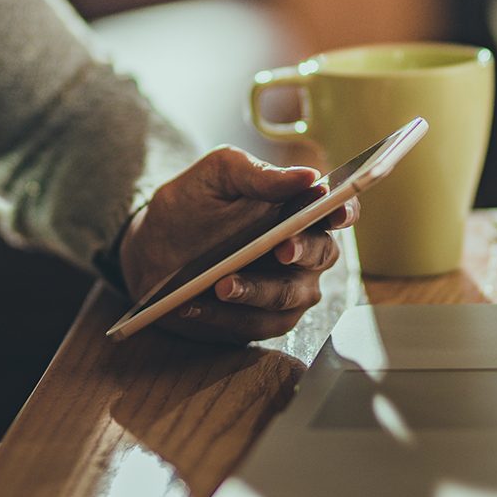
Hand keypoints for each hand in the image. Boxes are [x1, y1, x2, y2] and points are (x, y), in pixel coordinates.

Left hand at [118, 146, 358, 343]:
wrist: (152, 247)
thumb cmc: (192, 204)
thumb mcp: (215, 175)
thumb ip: (257, 173)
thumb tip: (308, 176)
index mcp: (296, 207)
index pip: (336, 208)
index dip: (344, 210)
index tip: (335, 213)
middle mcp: (302, 250)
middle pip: (321, 253)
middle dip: (301, 251)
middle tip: (279, 249)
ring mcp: (287, 287)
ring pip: (289, 295)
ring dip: (256, 290)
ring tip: (220, 285)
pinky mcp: (263, 319)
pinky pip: (255, 323)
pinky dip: (225, 315)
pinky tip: (195, 305)